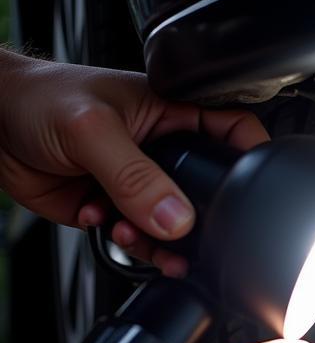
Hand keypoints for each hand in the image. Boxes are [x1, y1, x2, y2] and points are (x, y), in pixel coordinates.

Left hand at [0, 48, 268, 274]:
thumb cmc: (36, 100)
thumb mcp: (92, 130)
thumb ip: (136, 177)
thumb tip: (176, 219)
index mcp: (174, 113)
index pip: (234, 133)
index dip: (250, 160)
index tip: (250, 193)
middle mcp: (166, 150)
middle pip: (210, 191)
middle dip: (199, 219)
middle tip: (184, 235)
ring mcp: (144, 183)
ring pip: (178, 225)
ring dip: (160, 240)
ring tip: (134, 233)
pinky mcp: (121, 209)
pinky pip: (143, 239)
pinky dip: (129, 242)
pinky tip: (104, 222)